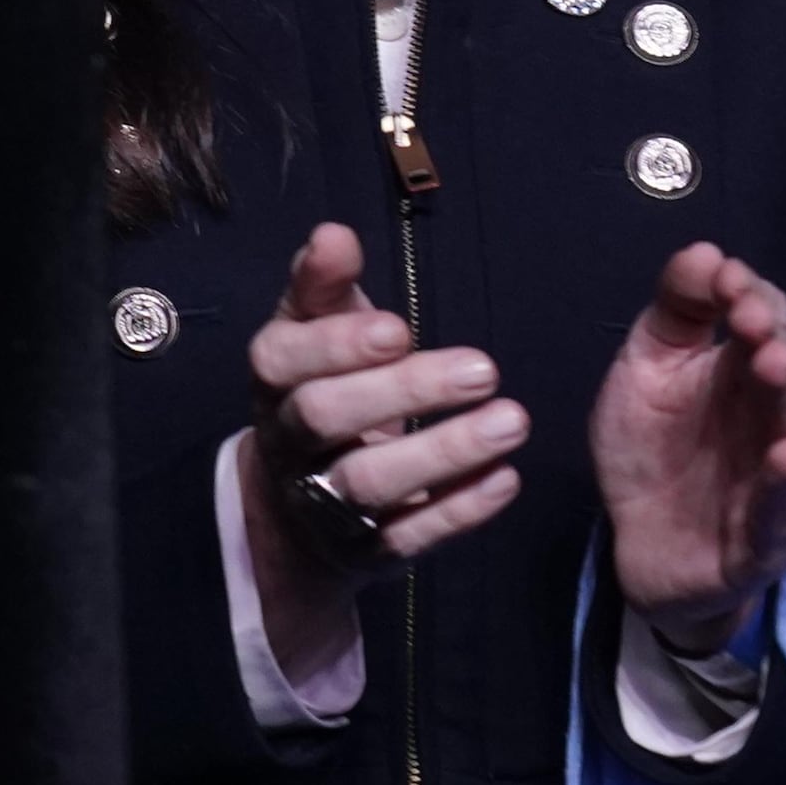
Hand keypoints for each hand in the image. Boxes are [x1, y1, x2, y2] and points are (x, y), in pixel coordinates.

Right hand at [238, 222, 530, 677]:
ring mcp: (323, 502)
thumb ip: (322, 285)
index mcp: (272, 381)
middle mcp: (288, 442)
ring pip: (369, 482)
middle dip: (403, 392)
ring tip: (513, 421)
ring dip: (444, 452)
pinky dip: (459, 510)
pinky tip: (505, 479)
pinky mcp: (367, 551)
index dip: (336, 347)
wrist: (294, 509)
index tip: (398, 329)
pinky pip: (410, 536)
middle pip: (325, 418)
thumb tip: (334, 234)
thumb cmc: (320, 390)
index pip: (285, 361)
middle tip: (484, 368)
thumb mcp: (312, 333)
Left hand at [595, 242, 785, 657]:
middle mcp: (772, 420)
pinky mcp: (767, 535)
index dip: (749, 296)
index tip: (723, 277)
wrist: (641, 546)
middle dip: (773, 341)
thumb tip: (704, 250)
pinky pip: (783, 509)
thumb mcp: (646, 371)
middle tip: (751, 319)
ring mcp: (777, 478)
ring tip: (775, 367)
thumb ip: (673, 314)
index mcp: (743, 375)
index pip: (766, 322)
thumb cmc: (650, 452)